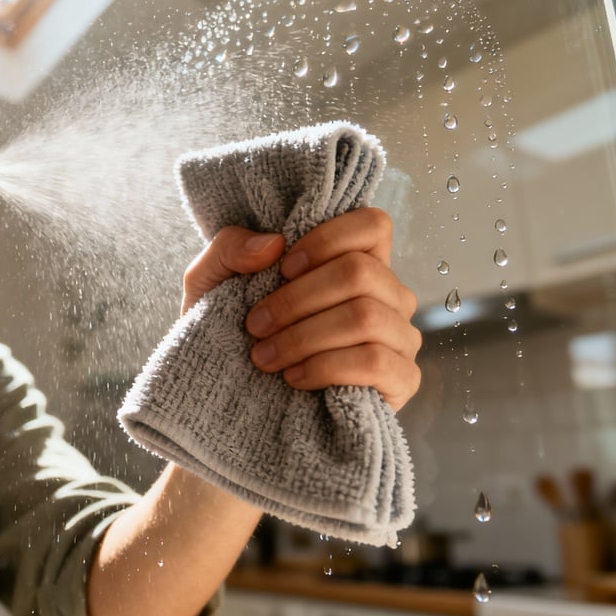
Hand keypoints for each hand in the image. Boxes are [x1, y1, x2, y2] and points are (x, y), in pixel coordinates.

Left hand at [183, 208, 420, 410]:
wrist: (231, 391)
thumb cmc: (233, 326)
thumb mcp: (212, 280)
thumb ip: (230, 248)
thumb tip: (273, 244)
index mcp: (357, 260)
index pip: (372, 225)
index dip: (327, 240)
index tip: (284, 268)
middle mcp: (389, 294)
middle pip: (359, 272)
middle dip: (296, 300)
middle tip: (256, 325)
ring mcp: (401, 336)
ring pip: (366, 317)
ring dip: (304, 337)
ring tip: (265, 357)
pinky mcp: (402, 380)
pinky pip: (376, 362)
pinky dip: (326, 367)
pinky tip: (294, 378)